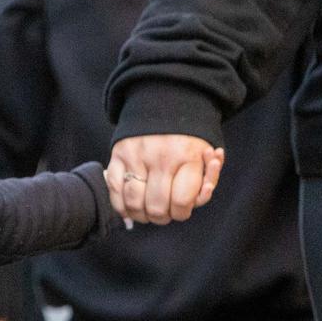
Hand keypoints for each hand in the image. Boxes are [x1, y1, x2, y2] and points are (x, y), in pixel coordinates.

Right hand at [107, 134, 224, 224]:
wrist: (164, 104)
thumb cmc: (188, 137)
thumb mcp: (206, 153)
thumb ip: (207, 179)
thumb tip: (202, 193)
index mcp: (188, 156)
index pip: (181, 202)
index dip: (181, 213)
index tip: (181, 209)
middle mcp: (161, 157)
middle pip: (156, 208)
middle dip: (163, 217)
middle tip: (165, 211)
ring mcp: (136, 156)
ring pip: (134, 203)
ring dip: (142, 215)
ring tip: (148, 210)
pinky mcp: (118, 156)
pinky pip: (114, 191)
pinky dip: (122, 205)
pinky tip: (131, 206)